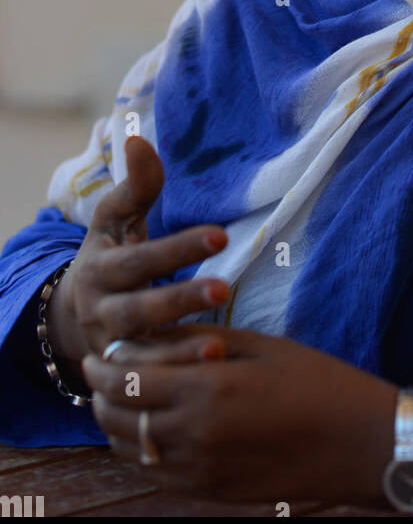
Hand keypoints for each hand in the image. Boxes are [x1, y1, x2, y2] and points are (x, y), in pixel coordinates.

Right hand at [47, 135, 230, 376]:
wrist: (77, 313)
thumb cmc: (110, 254)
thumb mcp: (115, 220)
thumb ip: (135, 186)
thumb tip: (139, 139)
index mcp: (100, 270)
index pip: (140, 258)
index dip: (178, 248)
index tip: (221, 235)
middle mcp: (101, 312)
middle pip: (138, 310)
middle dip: (179, 300)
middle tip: (224, 288)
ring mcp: (111, 348)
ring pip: (140, 356)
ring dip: (179, 353)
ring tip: (219, 350)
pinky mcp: (126, 376)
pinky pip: (148, 384)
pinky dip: (175, 380)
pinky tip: (212, 374)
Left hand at [83, 324, 399, 508]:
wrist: (357, 442)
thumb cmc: (315, 382)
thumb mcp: (258, 346)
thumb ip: (200, 340)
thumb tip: (151, 336)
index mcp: (206, 389)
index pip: (126, 380)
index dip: (103, 366)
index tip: (99, 354)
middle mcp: (193, 434)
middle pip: (117, 417)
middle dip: (100, 394)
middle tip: (103, 375)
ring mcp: (199, 469)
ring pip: (129, 450)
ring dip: (115, 424)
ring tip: (122, 402)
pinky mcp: (209, 491)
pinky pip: (154, 473)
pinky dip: (140, 451)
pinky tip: (150, 430)